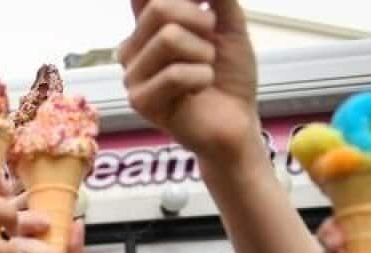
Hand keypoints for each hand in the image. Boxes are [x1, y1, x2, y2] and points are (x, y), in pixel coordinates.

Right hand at [118, 0, 259, 160]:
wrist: (237, 122)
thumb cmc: (229, 76)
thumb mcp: (228, 24)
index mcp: (147, 27)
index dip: (179, 1)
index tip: (203, 8)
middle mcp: (133, 48)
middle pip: (158, 8)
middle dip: (200, 20)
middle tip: (210, 43)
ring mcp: (133, 75)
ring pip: (168, 38)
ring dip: (203, 53)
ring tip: (205, 70)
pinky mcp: (140, 101)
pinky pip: (175, 73)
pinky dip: (202, 78)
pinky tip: (200, 91)